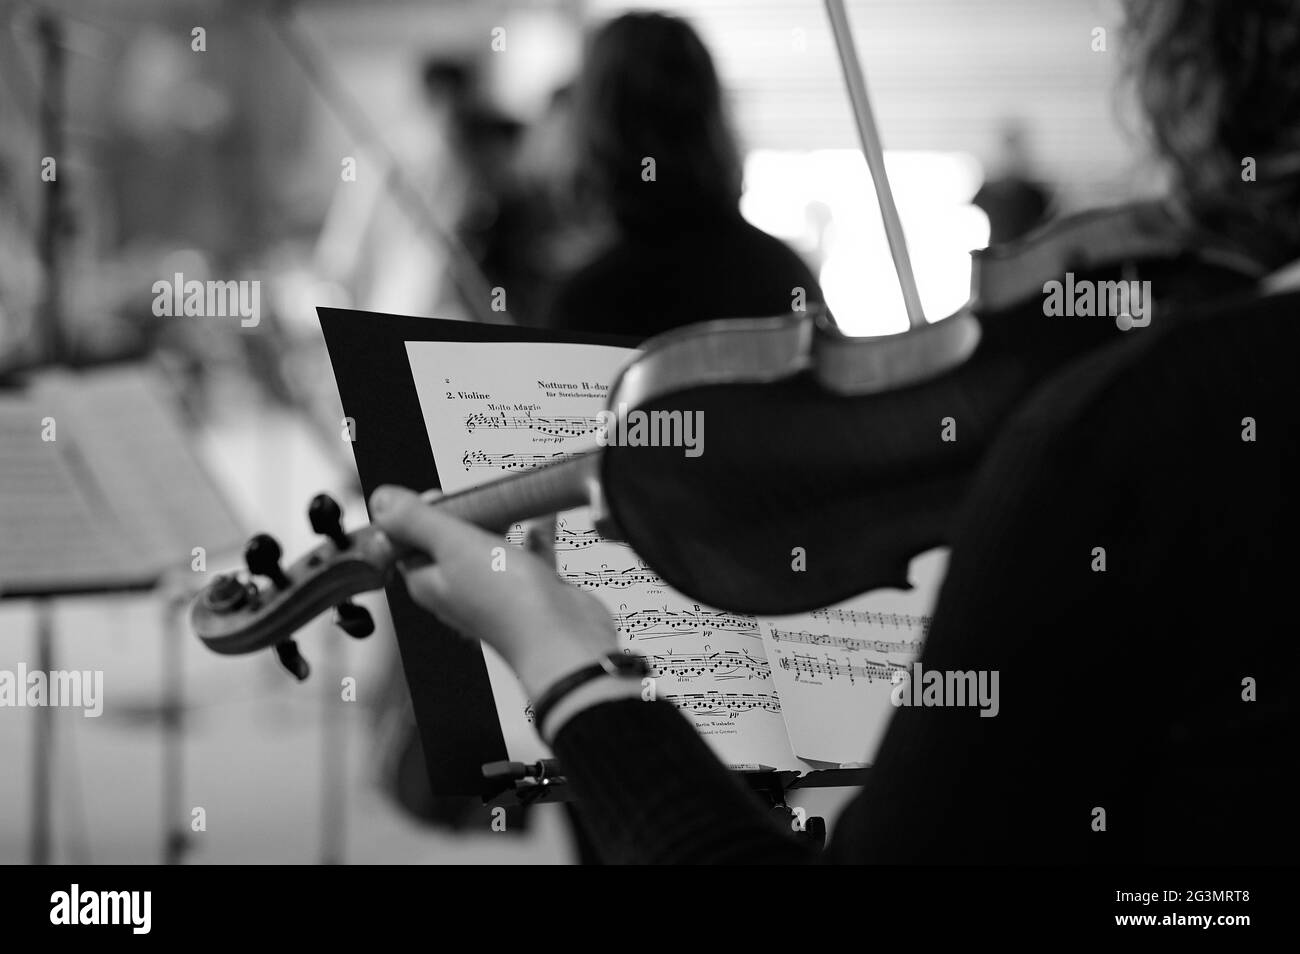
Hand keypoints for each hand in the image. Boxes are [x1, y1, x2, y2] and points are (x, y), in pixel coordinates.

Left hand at [369, 485, 617, 697]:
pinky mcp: (531, 590)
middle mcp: (459, 589)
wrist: (563, 638)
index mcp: (430, 582)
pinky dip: (535, 533)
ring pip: (490, 547)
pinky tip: (544, 516)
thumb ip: (416, 520)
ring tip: (508, 498)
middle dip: (461, 512)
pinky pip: (530, 554)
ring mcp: (497, 591)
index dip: (417, 515)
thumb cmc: (507, 600)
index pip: (408, 544)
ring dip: (498, 520)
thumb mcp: (454, 546)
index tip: (438, 494)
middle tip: (475, 493)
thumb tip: (379, 500)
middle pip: (449, 542)